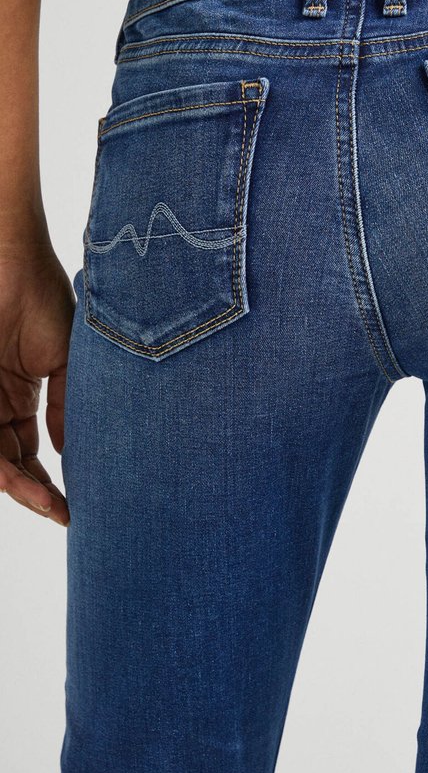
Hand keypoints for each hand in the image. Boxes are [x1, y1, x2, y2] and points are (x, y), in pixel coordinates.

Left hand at [0, 244, 73, 525]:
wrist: (10, 261)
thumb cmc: (42, 297)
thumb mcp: (67, 361)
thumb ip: (66, 409)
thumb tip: (72, 455)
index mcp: (22, 395)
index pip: (32, 451)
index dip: (49, 482)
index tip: (75, 506)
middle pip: (11, 464)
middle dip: (35, 493)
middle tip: (62, 512)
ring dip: (19, 487)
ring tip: (50, 505)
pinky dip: (1, 469)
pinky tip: (23, 483)